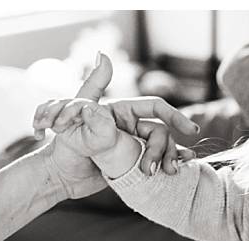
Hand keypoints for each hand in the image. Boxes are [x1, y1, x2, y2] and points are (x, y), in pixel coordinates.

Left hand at [33, 54, 198, 176]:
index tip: (189, 131)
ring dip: (166, 160)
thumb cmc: (63, 146)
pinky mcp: (134, 164)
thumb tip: (104, 55)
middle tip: (153, 169)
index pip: (156, 108)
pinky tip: (177, 173)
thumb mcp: (77, 118)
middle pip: (161, 133)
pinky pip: (157, 163)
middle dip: (165, 150)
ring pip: (162, 150)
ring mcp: (134, 145)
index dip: (175, 117)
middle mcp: (131, 126)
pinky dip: (169, 166)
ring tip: (162, 175)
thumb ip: (93, 90)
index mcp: (122, 111)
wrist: (59, 178)